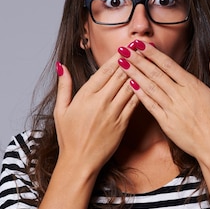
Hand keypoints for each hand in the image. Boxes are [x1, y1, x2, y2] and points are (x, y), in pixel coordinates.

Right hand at [54, 54, 138, 176]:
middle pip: (119, 76)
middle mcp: (100, 102)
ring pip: (129, 87)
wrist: (80, 162)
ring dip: (139, 72)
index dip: (117, 57)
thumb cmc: (68, 137)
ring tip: (148, 60)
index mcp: (85, 96)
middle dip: (131, 60)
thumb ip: (64, 86)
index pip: (104, 71)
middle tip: (141, 47)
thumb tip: (62, 66)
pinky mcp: (122, 124)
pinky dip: (141, 91)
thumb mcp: (61, 110)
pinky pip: (134, 104)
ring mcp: (113, 113)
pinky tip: (148, 82)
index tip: (126, 46)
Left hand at [118, 43, 209, 164]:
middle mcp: (180, 95)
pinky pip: (150, 105)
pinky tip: (130, 85)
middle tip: (123, 49)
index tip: (140, 44)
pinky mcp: (166, 123)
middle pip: (155, 73)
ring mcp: (171, 109)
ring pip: (149, 87)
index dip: (152, 53)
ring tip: (122, 63)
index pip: (168, 64)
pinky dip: (139, 94)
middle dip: (138, 60)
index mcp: (193, 85)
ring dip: (134, 73)